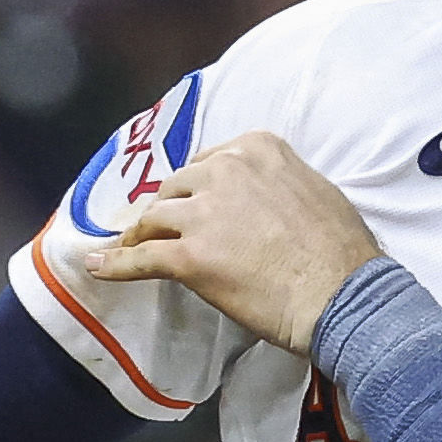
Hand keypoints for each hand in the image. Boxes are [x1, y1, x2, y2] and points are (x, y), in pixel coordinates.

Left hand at [82, 132, 383, 357]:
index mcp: (257, 147)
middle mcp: (225, 170)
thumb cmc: (342, 251)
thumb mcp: (314, 190)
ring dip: (141, 235)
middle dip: (167, 209)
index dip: (196, 187)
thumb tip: (263, 200)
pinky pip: (141, 258)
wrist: (343, 294)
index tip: (191, 203)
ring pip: (155, 218)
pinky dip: (115, 263)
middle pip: (176, 186)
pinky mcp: (189, 256)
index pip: (209, 161)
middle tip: (161, 231)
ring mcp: (204, 212)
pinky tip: (98, 267)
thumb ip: (277, 183)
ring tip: (132, 249)